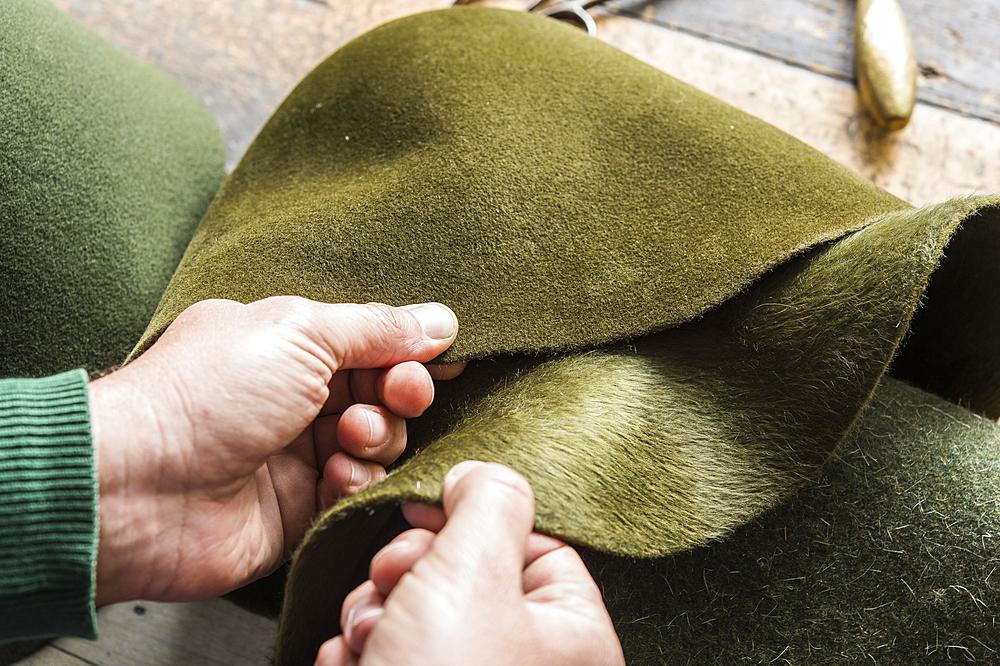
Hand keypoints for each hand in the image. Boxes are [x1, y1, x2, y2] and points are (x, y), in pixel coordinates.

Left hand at [89, 297, 461, 604]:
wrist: (142, 486)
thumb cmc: (206, 393)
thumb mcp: (300, 332)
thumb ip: (377, 328)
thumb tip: (439, 319)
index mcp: (286, 343)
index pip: (371, 343)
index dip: (409, 351)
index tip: (441, 358)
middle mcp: (294, 395)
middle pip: (384, 394)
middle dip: (401, 392)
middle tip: (399, 394)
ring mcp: (297, 453)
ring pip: (379, 443)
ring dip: (378, 436)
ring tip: (349, 437)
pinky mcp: (300, 506)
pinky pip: (357, 490)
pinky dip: (356, 480)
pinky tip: (336, 473)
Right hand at [316, 461, 624, 665]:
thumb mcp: (474, 573)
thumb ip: (489, 502)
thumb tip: (482, 475)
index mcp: (570, 635)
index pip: (531, 542)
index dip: (472, 521)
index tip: (427, 512)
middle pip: (460, 575)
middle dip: (407, 574)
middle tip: (392, 586)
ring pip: (410, 615)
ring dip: (372, 617)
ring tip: (367, 644)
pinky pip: (380, 659)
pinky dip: (356, 661)